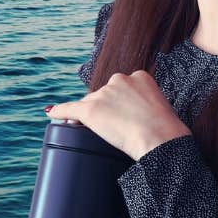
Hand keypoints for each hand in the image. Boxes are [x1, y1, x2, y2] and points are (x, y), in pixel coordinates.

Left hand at [46, 70, 190, 161]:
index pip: (121, 88)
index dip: (122, 105)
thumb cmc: (166, 131)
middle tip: (124, 129)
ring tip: (114, 134)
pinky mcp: (90, 109)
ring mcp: (104, 94)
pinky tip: (51, 113)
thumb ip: (146, 104)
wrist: (160, 140)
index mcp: (139, 76)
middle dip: (109, 110)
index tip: (130, 117)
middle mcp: (119, 80)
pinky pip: (69, 108)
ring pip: (91, 104)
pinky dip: (59, 111)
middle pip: (104, 95)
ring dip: (96, 118)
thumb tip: (136, 116)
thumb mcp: (160, 108)